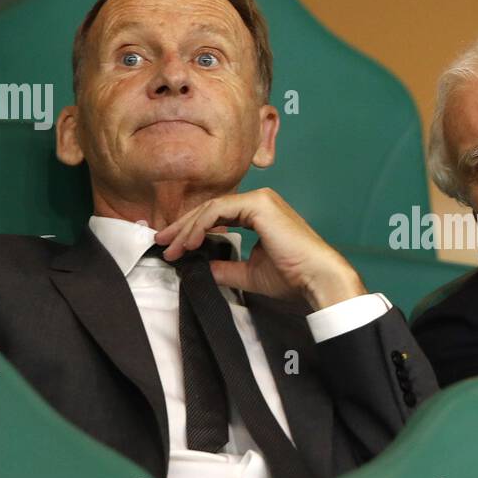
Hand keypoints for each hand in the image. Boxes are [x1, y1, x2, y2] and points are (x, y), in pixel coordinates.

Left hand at [153, 188, 365, 310]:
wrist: (316, 278)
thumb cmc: (292, 277)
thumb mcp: (249, 274)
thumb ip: (225, 268)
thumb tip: (202, 270)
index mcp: (259, 213)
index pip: (217, 216)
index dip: (192, 230)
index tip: (173, 247)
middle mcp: (259, 201)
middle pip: (210, 209)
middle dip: (183, 227)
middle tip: (162, 243)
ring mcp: (260, 200)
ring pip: (211, 208)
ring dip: (187, 228)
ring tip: (171, 247)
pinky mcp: (259, 204)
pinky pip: (219, 211)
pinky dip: (200, 226)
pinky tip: (189, 243)